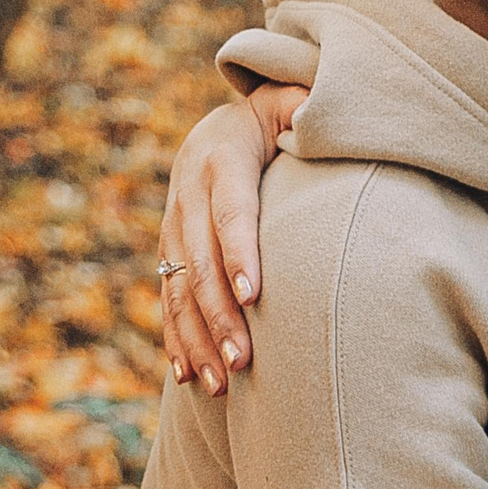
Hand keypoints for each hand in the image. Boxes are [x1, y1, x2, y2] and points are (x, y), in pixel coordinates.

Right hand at [158, 82, 309, 392]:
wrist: (216, 130)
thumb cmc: (273, 119)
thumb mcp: (287, 102)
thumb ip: (305, 105)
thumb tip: (320, 109)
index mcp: (221, 158)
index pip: (231, 210)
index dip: (239, 251)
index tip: (252, 294)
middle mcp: (188, 194)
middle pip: (200, 261)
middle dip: (218, 315)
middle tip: (242, 362)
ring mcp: (174, 225)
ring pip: (178, 287)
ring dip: (196, 338)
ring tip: (220, 386)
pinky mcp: (169, 251)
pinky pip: (167, 297)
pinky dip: (175, 337)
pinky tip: (187, 375)